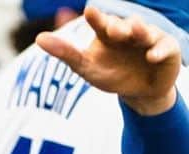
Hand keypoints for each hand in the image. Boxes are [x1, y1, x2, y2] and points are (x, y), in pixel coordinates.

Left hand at [37, 7, 180, 114]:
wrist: (139, 92)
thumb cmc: (110, 75)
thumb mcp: (85, 67)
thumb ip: (65, 53)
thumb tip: (38, 38)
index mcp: (108, 34)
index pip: (101, 23)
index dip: (96, 18)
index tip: (89, 12)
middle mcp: (129, 32)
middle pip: (123, 26)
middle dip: (119, 26)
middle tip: (112, 30)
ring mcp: (148, 38)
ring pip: (144, 31)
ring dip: (140, 31)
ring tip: (134, 31)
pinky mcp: (165, 49)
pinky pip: (163, 48)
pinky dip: (158, 51)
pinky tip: (152, 56)